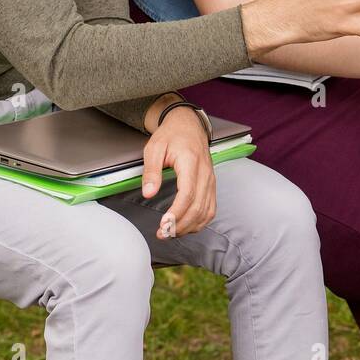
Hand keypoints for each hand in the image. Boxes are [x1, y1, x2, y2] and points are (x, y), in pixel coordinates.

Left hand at [141, 105, 214, 239]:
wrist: (188, 124)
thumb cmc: (171, 135)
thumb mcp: (154, 148)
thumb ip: (151, 172)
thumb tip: (149, 193)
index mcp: (191, 162)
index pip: (188, 194)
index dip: (177, 213)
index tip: (164, 225)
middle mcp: (205, 173)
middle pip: (198, 207)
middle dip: (181, 225)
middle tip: (162, 234)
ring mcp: (210, 179)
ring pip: (207, 211)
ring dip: (190, 226)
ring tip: (172, 233)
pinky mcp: (211, 184)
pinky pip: (211, 208)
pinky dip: (201, 221)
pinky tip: (187, 226)